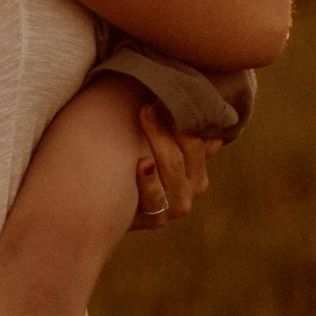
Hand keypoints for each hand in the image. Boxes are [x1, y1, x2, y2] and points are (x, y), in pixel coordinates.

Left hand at [130, 103, 218, 230]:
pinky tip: (142, 162)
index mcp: (198, 171)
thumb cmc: (133, 163)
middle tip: (148, 101)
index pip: (199, 140)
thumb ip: (182, 136)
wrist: (107, 203)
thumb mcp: (160, 149)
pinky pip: (155, 198)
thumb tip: (208, 122)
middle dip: (168, 122)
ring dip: (159, 139)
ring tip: (145, 114)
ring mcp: (175, 206)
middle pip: (187, 151)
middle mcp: (192, 190)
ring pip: (173, 168)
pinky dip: (148, 179)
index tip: (163, 95)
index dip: (182, 116)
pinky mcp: (155, 219)